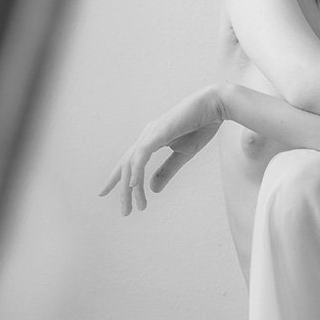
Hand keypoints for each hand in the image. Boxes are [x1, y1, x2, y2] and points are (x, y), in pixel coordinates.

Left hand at [99, 85, 224, 214]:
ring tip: (134, 206)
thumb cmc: (201, 126)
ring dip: (131, 188)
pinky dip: (136, 171)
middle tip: (124, 212)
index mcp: (151, 140)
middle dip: (122, 190)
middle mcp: (146, 136)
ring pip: (132, 164)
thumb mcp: (183, 155)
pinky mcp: (158, 133)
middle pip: (126, 166)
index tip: (105, 193)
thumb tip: (152, 189)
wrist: (214, 106)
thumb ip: (167, 171)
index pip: (129, 162)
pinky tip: (133, 186)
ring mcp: (150, 133)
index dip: (117, 179)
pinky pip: (141, 155)